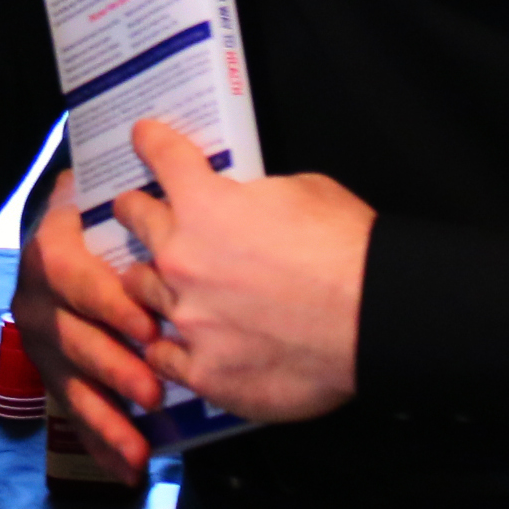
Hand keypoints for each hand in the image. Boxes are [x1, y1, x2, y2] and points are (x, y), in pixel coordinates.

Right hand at [12, 166, 163, 483]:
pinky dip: (98, 438)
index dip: (107, 303)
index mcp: (51, 240)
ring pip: (66, 376)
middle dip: (112, 364)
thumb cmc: (107, 203)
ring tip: (139, 443)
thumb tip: (202, 182)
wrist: (65, 218)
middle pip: (68, 333)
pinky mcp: (50, 366)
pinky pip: (71, 406)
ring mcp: (40, 333)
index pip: (72, 273)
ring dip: (104, 411)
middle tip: (153, 390)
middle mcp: (35, 289)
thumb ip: (149, 190)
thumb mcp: (114, 186)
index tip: (148, 328)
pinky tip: (126, 468)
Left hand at [109, 119, 370, 423]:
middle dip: (137, 211)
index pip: (161, 156)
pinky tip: (178, 345)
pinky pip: (163, 357)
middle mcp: (182, 257)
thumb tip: (244, 207)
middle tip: (140, 213)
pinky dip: (169, 348)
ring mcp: (188, 318)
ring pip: (139, 289)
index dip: (151, 142)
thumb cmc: (347, 250)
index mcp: (204, 204)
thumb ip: (254, 196)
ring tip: (164, 284)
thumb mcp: (302, 190)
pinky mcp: (204, 371)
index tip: (144, 137)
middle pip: (134, 220)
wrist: (375, 320)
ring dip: (152, 281)